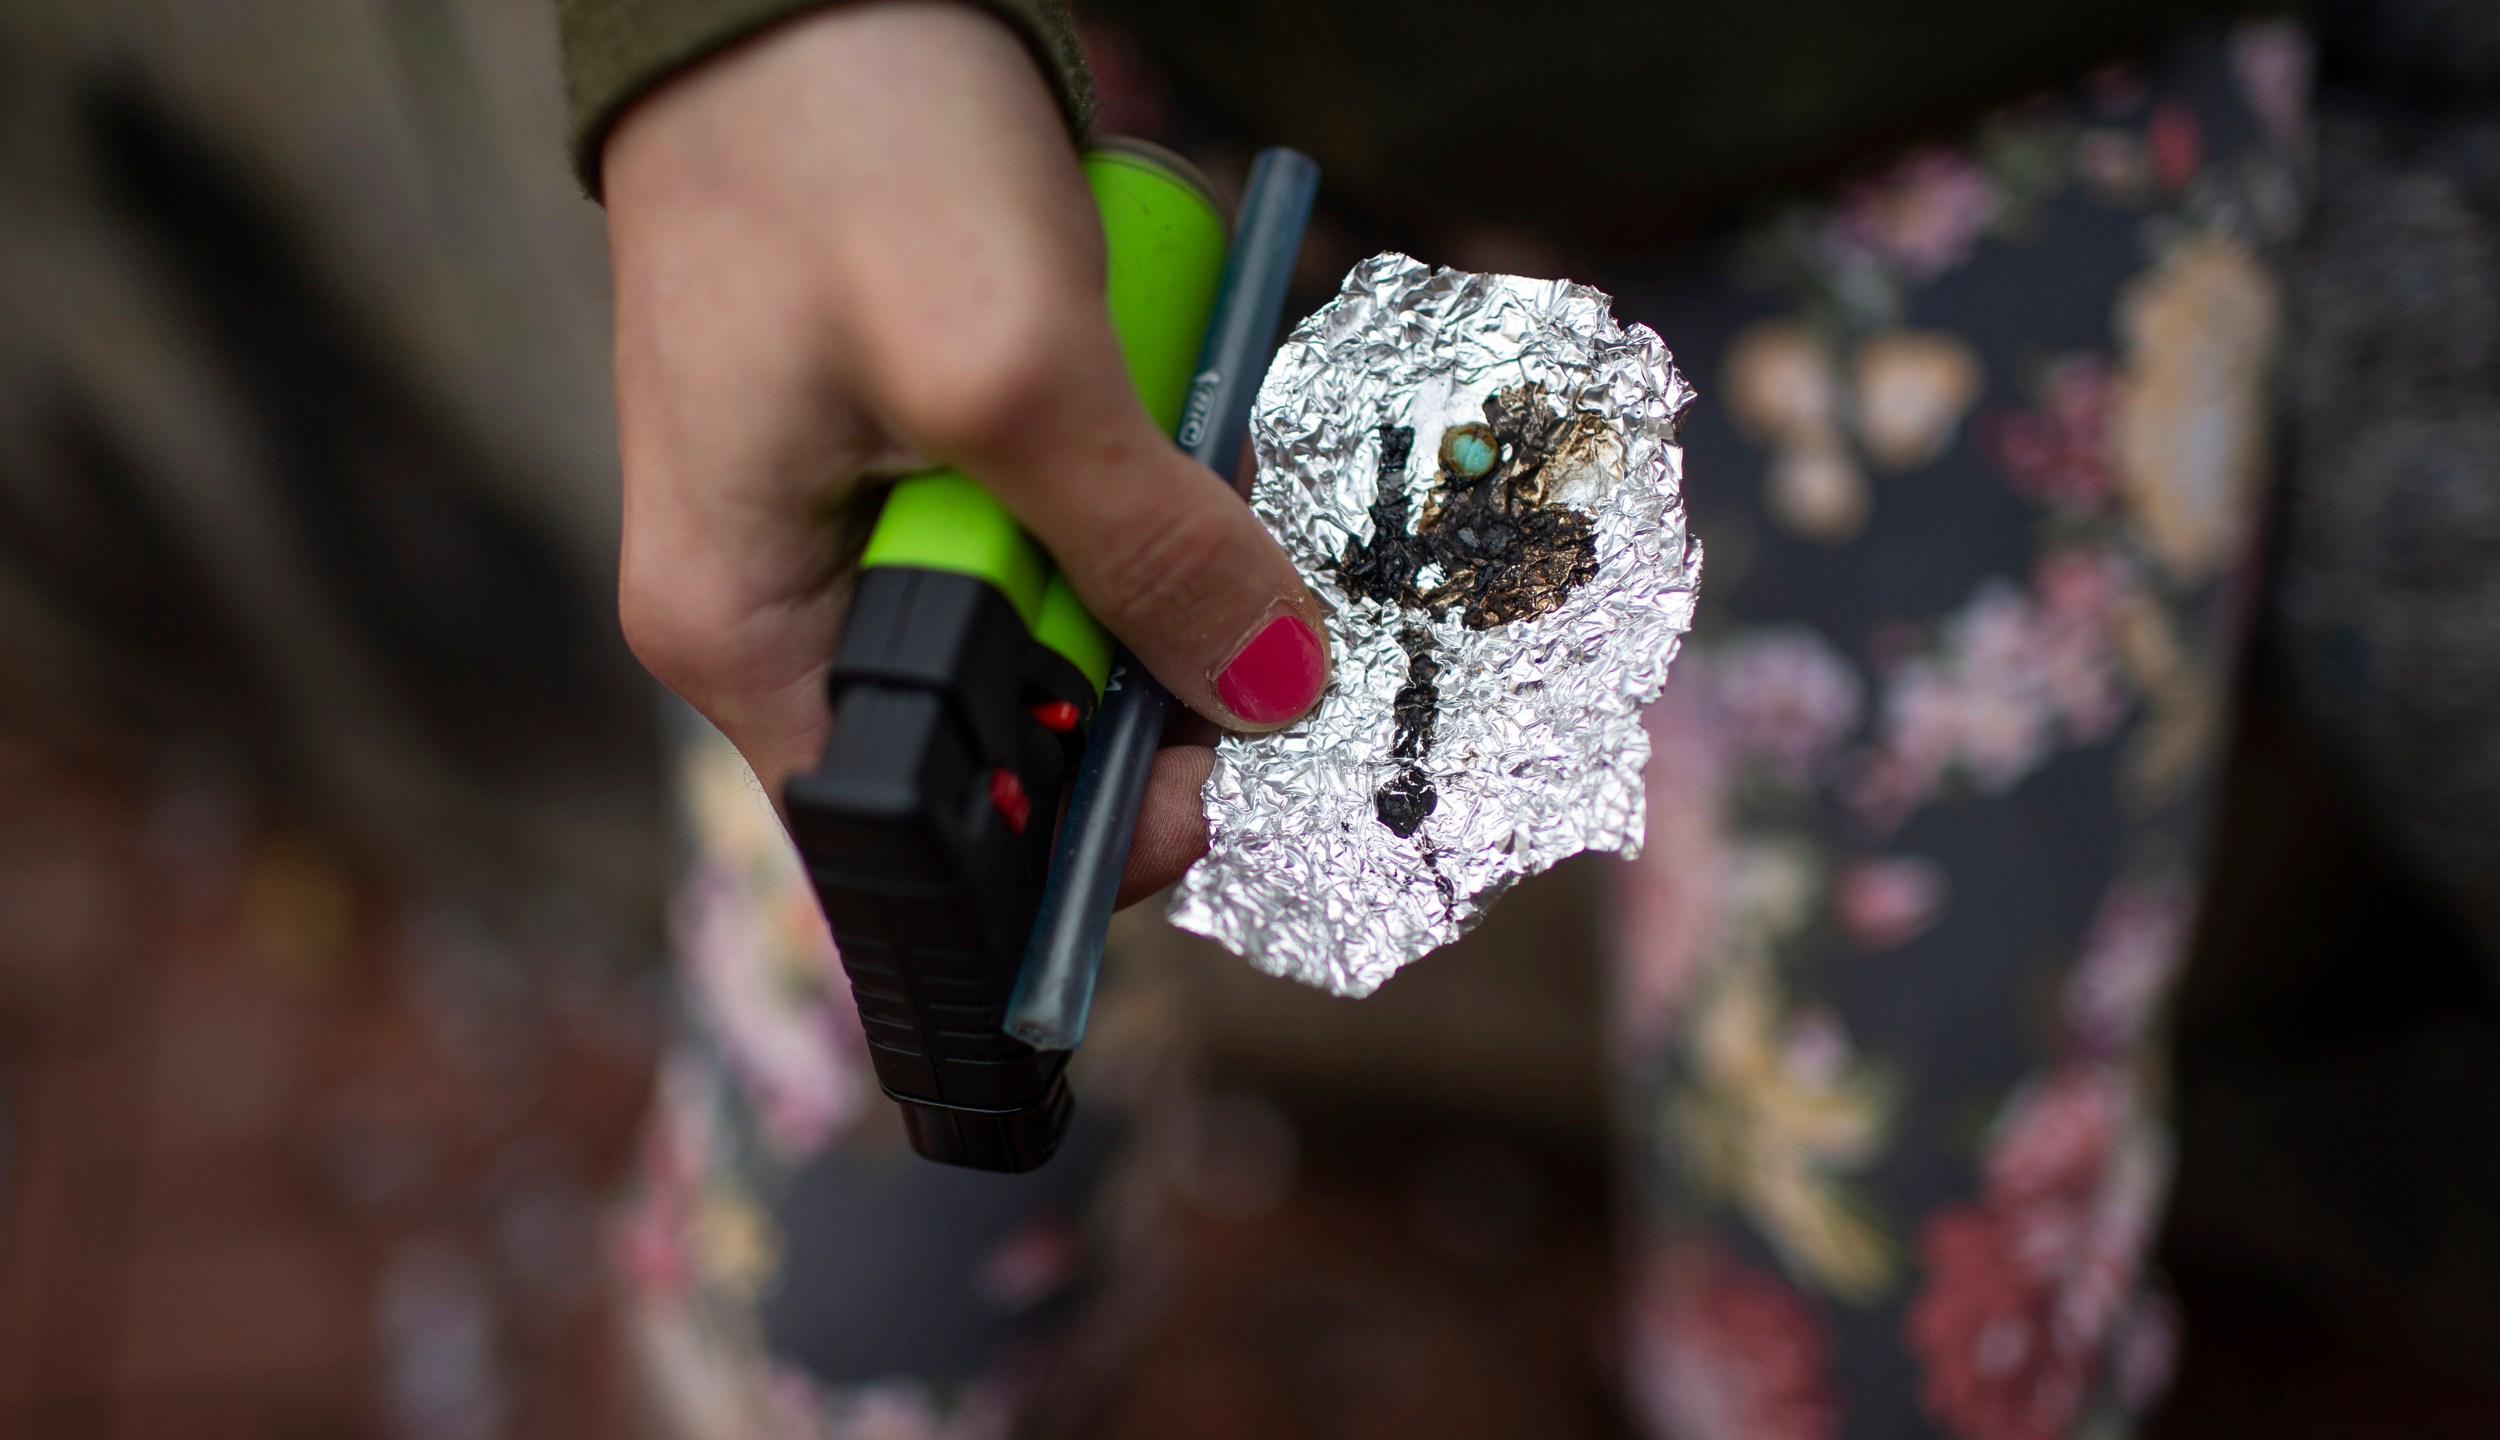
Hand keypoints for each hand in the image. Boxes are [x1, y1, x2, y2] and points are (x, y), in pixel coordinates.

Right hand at [601, 1, 1329, 901]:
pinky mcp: (900, 451)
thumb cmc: (843, 148)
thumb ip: (1145, 551)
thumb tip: (1272, 688)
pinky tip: (1146, 408)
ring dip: (1138, 563)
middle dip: (1131, 667)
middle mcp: (778, 607)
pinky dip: (1114, 488)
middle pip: (1000, 733)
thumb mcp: (1011, 372)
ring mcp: (840, 525)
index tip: (1215, 776)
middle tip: (1224, 570)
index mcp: (746, 633)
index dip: (1079, 832)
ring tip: (1179, 450)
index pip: (928, 831)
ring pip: (1037, 625)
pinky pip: (1037, 526)